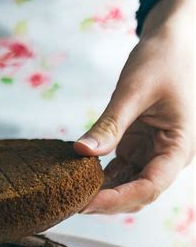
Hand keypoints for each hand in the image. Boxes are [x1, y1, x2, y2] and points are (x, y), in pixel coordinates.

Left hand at [74, 0, 194, 213]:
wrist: (173, 42)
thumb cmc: (162, 59)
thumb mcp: (133, 91)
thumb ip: (110, 124)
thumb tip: (81, 152)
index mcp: (179, 146)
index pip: (149, 187)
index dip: (117, 200)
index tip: (85, 203)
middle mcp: (169, 157)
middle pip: (137, 194)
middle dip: (105, 202)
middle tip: (68, 204)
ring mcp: (153, 154)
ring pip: (127, 187)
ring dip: (101, 194)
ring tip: (68, 197)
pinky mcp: (138, 149)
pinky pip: (119, 172)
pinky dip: (100, 179)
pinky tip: (76, 180)